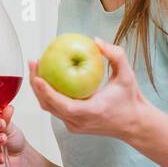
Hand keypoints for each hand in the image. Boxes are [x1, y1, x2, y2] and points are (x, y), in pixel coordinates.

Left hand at [28, 37, 148, 139]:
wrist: (134, 124)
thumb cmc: (131, 100)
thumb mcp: (127, 75)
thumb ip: (116, 55)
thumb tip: (96, 40)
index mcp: (91, 111)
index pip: (62, 104)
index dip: (46, 92)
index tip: (37, 76)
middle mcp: (79, 122)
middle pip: (48, 105)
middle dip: (36, 85)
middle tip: (33, 63)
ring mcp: (74, 126)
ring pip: (49, 108)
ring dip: (39, 90)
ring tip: (36, 69)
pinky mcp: (72, 125)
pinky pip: (55, 109)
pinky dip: (48, 95)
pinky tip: (47, 78)